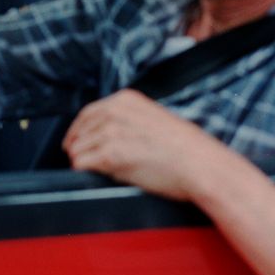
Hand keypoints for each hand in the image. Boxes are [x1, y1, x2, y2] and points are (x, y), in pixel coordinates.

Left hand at [62, 89, 226, 200]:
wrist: (201, 165)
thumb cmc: (186, 148)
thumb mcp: (154, 118)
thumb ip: (129, 119)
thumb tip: (108, 132)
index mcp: (126, 100)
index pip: (87, 112)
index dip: (77, 130)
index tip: (74, 141)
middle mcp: (115, 111)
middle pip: (79, 130)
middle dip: (76, 146)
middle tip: (77, 159)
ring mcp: (111, 132)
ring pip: (77, 148)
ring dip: (82, 161)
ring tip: (93, 170)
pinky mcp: (111, 155)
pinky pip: (81, 163)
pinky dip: (83, 171)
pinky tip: (93, 175)